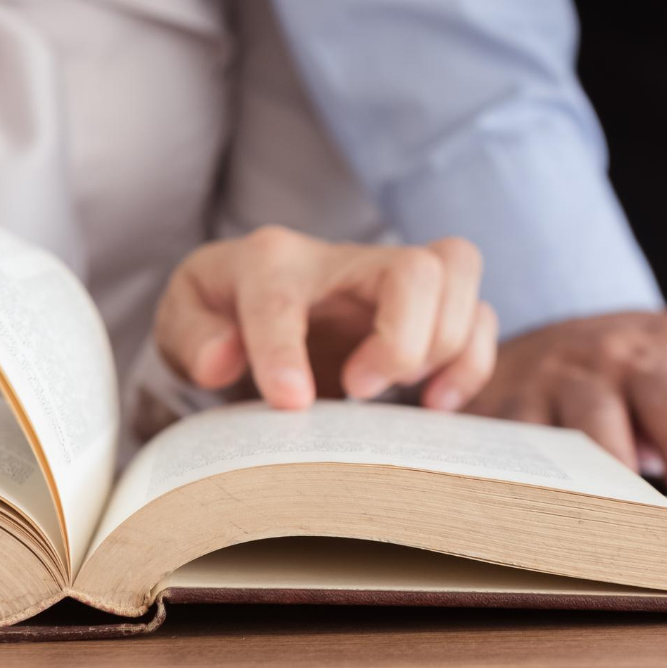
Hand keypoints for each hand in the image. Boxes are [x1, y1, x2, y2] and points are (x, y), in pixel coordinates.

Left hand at [154, 226, 497, 410]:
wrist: (251, 312)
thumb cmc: (220, 318)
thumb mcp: (183, 322)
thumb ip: (191, 337)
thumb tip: (223, 360)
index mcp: (270, 261)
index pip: (281, 293)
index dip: (282, 350)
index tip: (288, 404)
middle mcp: (344, 261)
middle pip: (416, 267)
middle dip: (402, 339)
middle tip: (358, 390)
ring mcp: (394, 281)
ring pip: (460, 273)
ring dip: (443, 346)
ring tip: (396, 397)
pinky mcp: (429, 312)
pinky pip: (483, 317)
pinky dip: (471, 365)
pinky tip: (432, 406)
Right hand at [466, 310, 666, 497]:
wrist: (571, 334)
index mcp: (661, 358)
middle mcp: (593, 370)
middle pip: (599, 419)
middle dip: (616, 461)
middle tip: (633, 512)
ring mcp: (535, 394)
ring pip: (535, 441)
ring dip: (550, 484)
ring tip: (566, 532)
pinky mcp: (487, 418)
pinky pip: (478, 452)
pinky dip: (476, 479)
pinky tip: (479, 514)